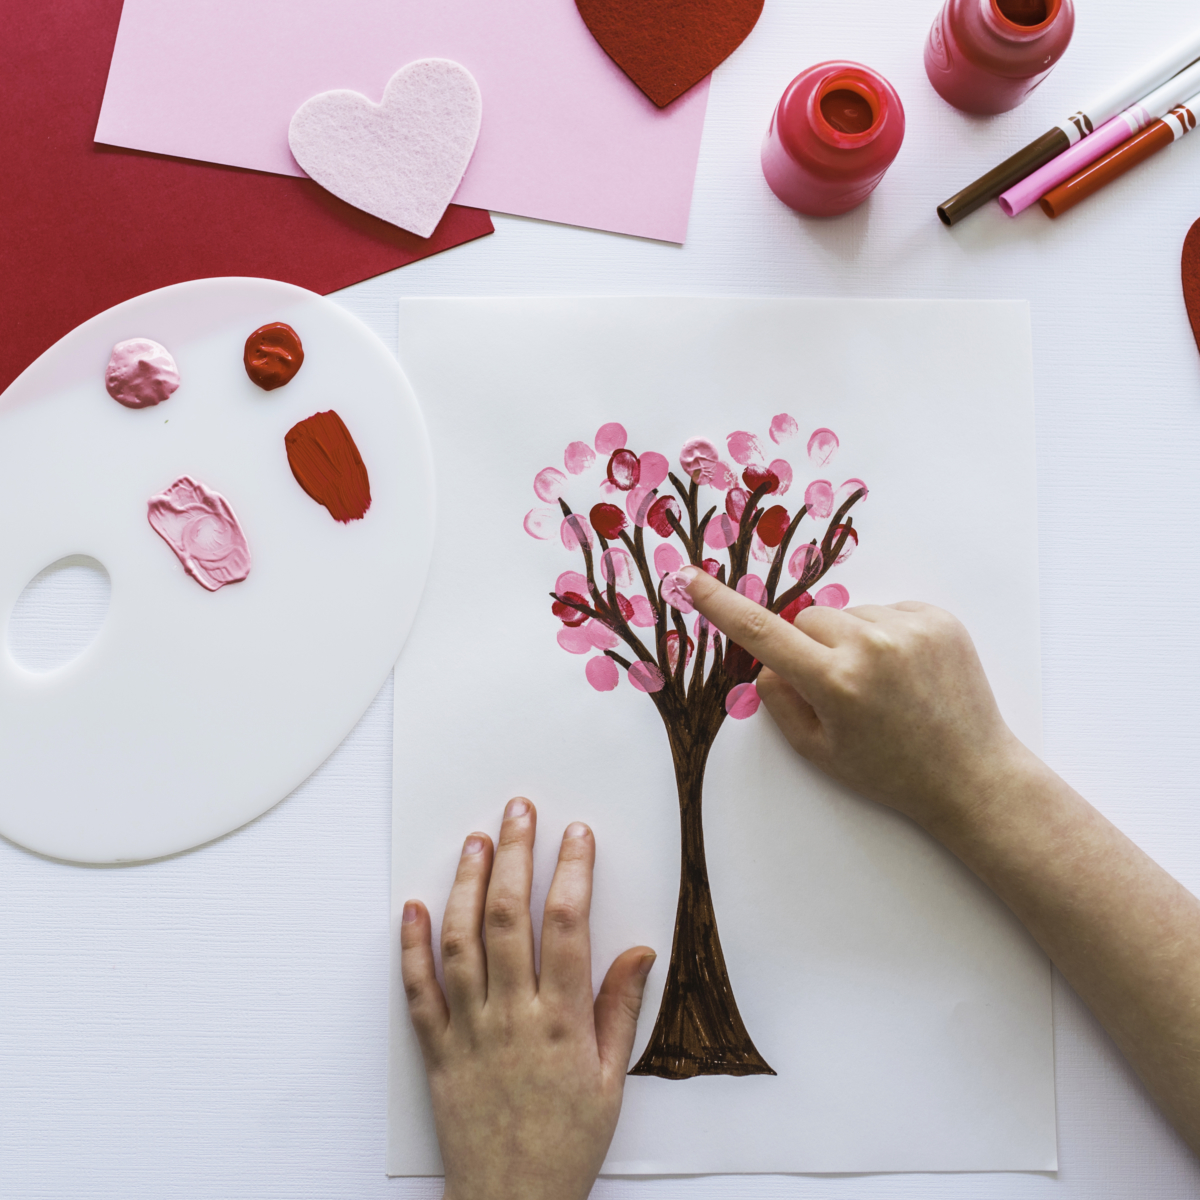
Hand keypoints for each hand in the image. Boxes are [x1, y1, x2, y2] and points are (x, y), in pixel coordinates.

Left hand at [400, 798, 655, 1199]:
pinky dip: (411, 944)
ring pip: (461, 941)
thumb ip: (620, 1009)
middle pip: (510, 918)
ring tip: (476, 841)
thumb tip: (640, 950)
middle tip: (521, 812)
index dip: (572, 873)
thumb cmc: (565, 1146)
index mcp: (561, 1023)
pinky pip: (417, 988)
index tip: (577, 836)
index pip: (568, 928)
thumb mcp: (612, 1081)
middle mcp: (511, 1017)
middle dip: (516, 856)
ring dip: (467, 885)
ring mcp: (468, 1030)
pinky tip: (415, 906)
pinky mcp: (435, 1047)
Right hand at [680, 567, 1028, 831]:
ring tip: (883, 685)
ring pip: (849, 613)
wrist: (973, 775)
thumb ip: (780, 701)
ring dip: (852, 639)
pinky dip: (887, 634)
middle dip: (809, 644)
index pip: (760, 632)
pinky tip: (906, 672)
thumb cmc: (891, 772)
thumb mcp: (819, 751)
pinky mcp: (939, 618)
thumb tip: (767, 661)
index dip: (719, 604)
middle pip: (807, 618)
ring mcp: (909, 628)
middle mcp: (871, 646)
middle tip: (838, 687)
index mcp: (835, 682)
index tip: (689, 578)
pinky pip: (888, 610)